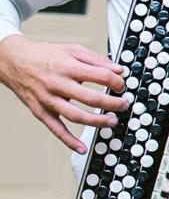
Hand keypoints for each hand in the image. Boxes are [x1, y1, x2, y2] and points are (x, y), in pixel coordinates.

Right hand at [0, 35, 127, 151]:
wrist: (14, 60)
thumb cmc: (45, 55)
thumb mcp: (72, 49)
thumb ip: (97, 59)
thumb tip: (118, 69)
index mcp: (68, 67)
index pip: (100, 76)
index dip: (116, 81)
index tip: (122, 85)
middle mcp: (58, 84)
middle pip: (90, 98)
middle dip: (112, 103)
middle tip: (123, 105)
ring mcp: (48, 99)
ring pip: (75, 116)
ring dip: (97, 122)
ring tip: (112, 121)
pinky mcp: (40, 111)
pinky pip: (56, 129)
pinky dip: (69, 141)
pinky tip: (82, 148)